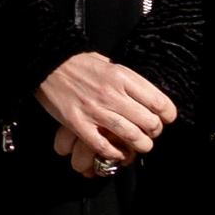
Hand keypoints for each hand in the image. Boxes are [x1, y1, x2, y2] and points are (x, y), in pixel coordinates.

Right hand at [34, 54, 176, 180]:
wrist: (47, 62)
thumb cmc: (79, 63)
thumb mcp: (110, 64)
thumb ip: (128, 81)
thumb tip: (147, 98)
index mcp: (122, 77)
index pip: (158, 102)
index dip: (167, 115)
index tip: (165, 119)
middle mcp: (112, 94)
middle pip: (148, 122)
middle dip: (154, 132)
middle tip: (151, 133)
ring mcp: (94, 110)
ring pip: (130, 135)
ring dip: (140, 145)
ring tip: (140, 146)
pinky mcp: (77, 122)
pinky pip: (102, 145)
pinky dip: (114, 152)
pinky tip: (117, 152)